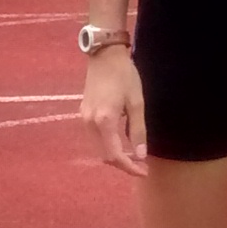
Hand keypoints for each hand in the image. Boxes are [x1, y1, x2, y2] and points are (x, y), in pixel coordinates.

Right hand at [79, 50, 146, 175]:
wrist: (104, 55)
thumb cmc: (125, 76)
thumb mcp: (137, 103)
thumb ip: (138, 130)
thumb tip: (140, 155)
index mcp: (104, 121)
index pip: (114, 156)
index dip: (130, 167)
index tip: (144, 171)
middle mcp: (90, 123)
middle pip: (104, 156)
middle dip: (122, 165)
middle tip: (140, 166)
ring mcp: (84, 119)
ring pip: (97, 148)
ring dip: (114, 156)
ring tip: (132, 156)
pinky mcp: (83, 113)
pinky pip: (94, 138)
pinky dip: (106, 145)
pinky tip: (120, 142)